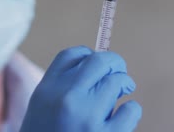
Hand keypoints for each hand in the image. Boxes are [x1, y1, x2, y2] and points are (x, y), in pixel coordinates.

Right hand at [20, 46, 141, 131]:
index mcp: (47, 89)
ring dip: (124, 87)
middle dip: (115, 64)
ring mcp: (88, 117)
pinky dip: (130, 112)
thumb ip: (62, 87)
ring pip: (119, 82)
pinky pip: (131, 110)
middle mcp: (66, 98)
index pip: (73, 55)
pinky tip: (121, 118)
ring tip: (121, 96)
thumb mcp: (42, 108)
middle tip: (119, 74)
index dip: (89, 54)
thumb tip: (98, 67)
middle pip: (100, 61)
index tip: (97, 64)